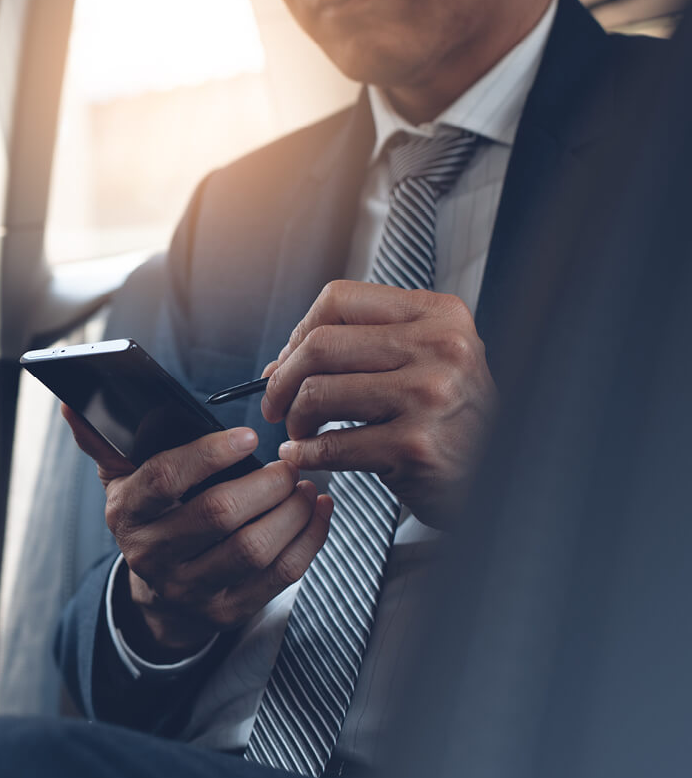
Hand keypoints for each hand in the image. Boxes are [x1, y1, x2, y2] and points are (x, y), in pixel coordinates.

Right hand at [62, 405, 332, 660]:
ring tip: (304, 485)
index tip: (247, 437)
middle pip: (218, 516)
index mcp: (128, 513)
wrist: (158, 596)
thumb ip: (104, 440)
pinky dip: (308, 540)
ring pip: (253, 549)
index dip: (208, 455)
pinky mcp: (226, 612)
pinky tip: (316, 512)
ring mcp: (190, 588)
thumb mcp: (122, 480)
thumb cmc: (150, 519)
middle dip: (265, 484)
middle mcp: (153, 553)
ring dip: (290, 513)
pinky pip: (279, 577)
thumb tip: (72, 404)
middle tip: (289, 462)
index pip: (164, 479)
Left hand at [260, 280, 497, 527]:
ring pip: (319, 392)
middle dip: (283, 379)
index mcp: (439, 315)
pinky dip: (304, 453)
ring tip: (300, 431)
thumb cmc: (452, 417)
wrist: (500, 478)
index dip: (299, 331)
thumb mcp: (427, 360)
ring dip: (294, 417)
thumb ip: (364, 347)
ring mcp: (430, 397)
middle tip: (276, 403)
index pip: (339, 299)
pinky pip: (331, 445)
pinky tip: (305, 456)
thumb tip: (281, 361)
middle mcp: (441, 348)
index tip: (287, 360)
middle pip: (320, 344)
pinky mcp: (415, 446)